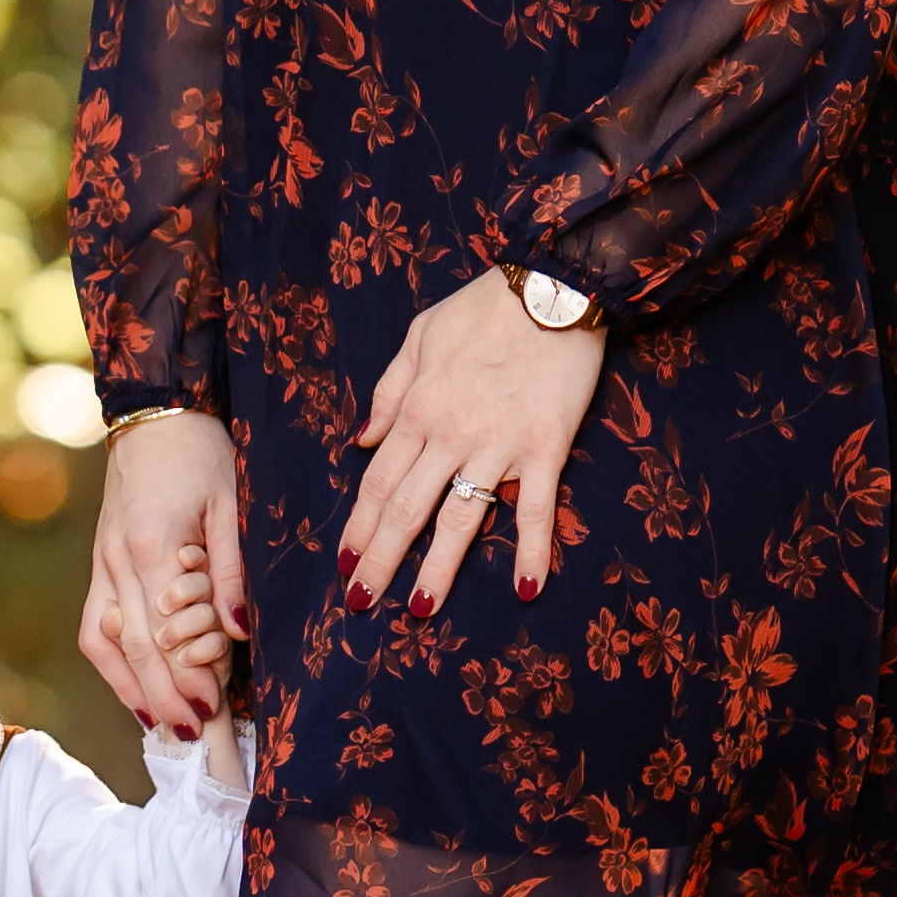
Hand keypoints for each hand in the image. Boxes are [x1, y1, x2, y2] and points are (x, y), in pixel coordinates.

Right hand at [78, 404, 245, 741]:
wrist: (155, 416)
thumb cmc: (201, 456)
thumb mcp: (232, 505)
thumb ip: (232, 572)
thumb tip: (237, 633)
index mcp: (151, 544)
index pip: (165, 629)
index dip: (187, 675)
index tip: (212, 710)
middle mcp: (116, 561)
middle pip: (134, 646)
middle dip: (164, 696)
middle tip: (194, 736)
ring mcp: (101, 564)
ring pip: (105, 642)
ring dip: (133, 688)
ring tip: (165, 725)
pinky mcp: (100, 565)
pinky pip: (96, 626)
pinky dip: (114, 665)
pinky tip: (137, 690)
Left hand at [334, 272, 606, 607]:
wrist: (552, 285)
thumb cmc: (483, 308)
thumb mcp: (419, 336)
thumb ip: (388, 391)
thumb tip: (361, 440)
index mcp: (417, 408)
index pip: (377, 482)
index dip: (359, 528)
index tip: (344, 565)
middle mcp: (450, 434)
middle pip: (406, 510)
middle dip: (381, 561)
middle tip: (362, 603)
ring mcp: (498, 444)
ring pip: (460, 518)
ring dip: (438, 568)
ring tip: (421, 611)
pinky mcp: (545, 447)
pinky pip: (537, 508)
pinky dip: (533, 549)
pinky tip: (529, 588)